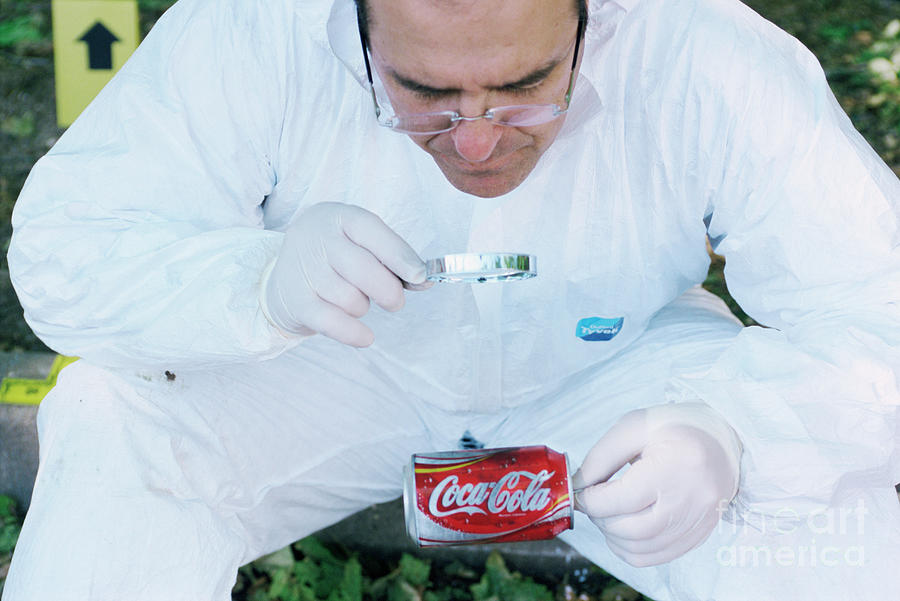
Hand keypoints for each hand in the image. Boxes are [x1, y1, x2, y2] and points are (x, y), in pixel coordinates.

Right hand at [261, 202, 430, 346]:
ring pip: (351, 298)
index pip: (372, 230)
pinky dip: (354, 333)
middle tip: (395, 302)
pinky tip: (366, 336)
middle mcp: (317, 238)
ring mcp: (304, 269)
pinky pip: (333, 322)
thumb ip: (393, 260)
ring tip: (355, 299)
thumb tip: (424, 280)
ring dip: (363, 307)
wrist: (284, 276)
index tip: (420, 276)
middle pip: (363, 269)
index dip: (399, 255)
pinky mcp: (296, 301)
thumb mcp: (361, 245)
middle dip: (388, 291)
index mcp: (339, 216)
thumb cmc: (336, 258)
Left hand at [573, 402, 741, 566]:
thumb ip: (602, 457)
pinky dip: (632, 550)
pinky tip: (623, 530)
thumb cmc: (676, 426)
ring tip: (608, 514)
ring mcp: (699, 522)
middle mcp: (691, 500)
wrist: (724, 436)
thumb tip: (578, 486)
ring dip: (613, 537)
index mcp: (675, 467)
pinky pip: (658, 557)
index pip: (622, 499)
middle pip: (632, 530)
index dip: (592, 500)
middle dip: (601, 519)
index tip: (581, 492)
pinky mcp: (700, 534)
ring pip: (642, 549)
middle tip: (593, 502)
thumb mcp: (635, 427)